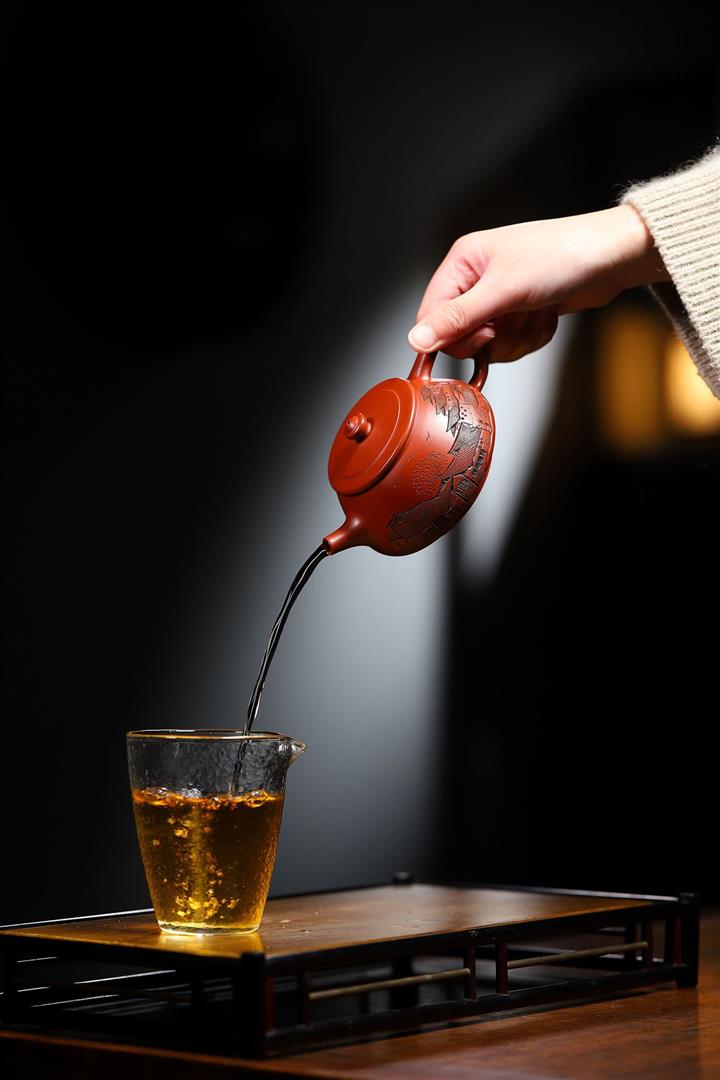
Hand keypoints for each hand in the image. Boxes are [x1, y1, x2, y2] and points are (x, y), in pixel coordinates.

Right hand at [408, 205, 669, 362]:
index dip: (453, 337)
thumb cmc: (560, 258)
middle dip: (493, 337)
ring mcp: (499, 297)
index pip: (431, 315)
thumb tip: (415, 340)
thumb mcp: (503, 291)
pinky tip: (547, 314)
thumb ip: (457, 319)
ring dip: (516, 337)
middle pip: (460, 335)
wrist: (611, 258)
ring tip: (537, 312)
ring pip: (489, 344)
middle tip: (514, 320)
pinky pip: (512, 343)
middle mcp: (476, 279)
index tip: (483, 337)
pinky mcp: (520, 312)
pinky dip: (532, 336)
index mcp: (463, 263)